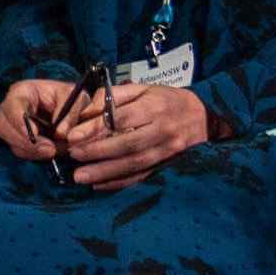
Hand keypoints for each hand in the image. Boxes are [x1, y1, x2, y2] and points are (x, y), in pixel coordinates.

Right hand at [0, 77, 81, 162]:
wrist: (68, 106)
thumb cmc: (68, 97)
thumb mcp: (74, 98)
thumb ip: (69, 113)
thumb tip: (60, 134)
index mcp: (22, 92)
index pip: (12, 106)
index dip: (20, 121)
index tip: (35, 134)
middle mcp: (10, 109)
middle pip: (6, 128)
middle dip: (27, 142)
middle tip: (50, 149)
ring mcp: (11, 125)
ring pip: (12, 142)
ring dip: (33, 150)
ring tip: (54, 150)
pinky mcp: (17, 139)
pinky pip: (20, 151)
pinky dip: (35, 154)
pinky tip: (49, 151)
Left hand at [58, 84, 212, 188]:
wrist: (203, 117)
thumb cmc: (165, 100)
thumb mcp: (142, 89)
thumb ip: (113, 96)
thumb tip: (86, 112)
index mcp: (154, 107)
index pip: (121, 118)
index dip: (95, 128)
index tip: (72, 136)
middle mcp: (162, 130)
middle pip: (127, 144)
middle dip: (97, 152)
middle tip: (72, 156)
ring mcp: (166, 150)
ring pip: (134, 163)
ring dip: (105, 172)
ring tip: (80, 177)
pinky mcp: (166, 164)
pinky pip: (142, 176)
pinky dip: (120, 183)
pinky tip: (99, 185)